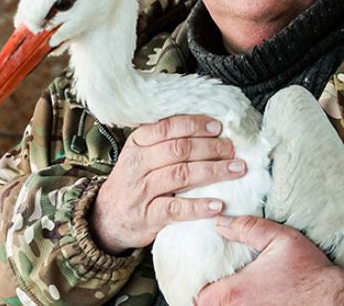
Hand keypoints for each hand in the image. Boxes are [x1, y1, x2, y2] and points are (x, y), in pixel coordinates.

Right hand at [90, 115, 246, 253]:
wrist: (107, 218)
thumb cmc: (134, 182)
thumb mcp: (141, 155)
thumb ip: (166, 142)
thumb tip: (209, 129)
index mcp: (138, 144)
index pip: (167, 127)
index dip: (194, 125)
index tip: (217, 127)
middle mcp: (138, 164)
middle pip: (179, 150)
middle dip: (211, 147)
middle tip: (233, 149)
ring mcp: (142, 190)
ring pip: (181, 175)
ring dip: (213, 171)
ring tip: (236, 169)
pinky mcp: (148, 216)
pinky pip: (175, 209)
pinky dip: (198, 206)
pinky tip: (218, 205)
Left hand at [196, 216, 343, 305]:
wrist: (335, 299)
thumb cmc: (309, 271)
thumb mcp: (280, 238)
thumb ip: (247, 228)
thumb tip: (221, 224)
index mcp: (236, 291)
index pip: (199, 297)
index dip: (200, 287)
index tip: (209, 278)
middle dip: (210, 298)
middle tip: (218, 285)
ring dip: (224, 304)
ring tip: (234, 293)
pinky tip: (249, 300)